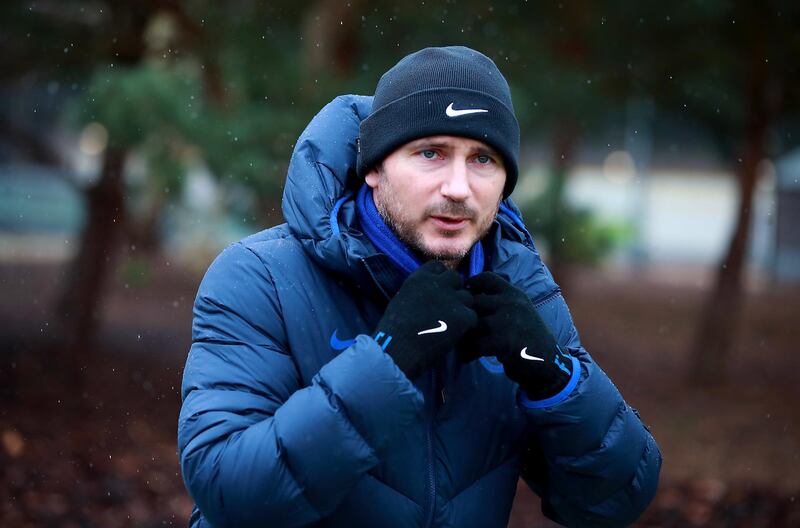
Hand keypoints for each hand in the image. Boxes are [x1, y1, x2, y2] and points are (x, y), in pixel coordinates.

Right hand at [375, 261, 476, 379]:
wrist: (399, 349)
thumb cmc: (392, 331)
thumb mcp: (401, 301)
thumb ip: (417, 292)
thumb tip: (427, 296)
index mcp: (419, 278)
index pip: (437, 267)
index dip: (440, 278)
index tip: (437, 291)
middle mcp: (438, 283)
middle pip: (456, 278)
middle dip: (454, 290)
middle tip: (448, 309)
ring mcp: (453, 299)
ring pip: (467, 297)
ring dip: (462, 308)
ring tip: (451, 324)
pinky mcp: (464, 316)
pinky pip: (472, 316)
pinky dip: (466, 326)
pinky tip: (455, 335)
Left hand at [459, 272, 572, 399]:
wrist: (549, 363)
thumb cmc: (528, 337)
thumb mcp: (520, 310)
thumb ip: (500, 301)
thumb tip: (467, 295)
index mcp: (514, 293)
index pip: (486, 277)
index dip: (471, 285)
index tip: (466, 298)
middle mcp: (511, 303)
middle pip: (473, 301)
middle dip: (464, 316)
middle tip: (460, 330)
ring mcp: (507, 321)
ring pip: (472, 323)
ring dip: (463, 336)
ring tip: (463, 345)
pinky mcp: (503, 341)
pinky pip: (475, 344)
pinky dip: (468, 352)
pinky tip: (468, 357)